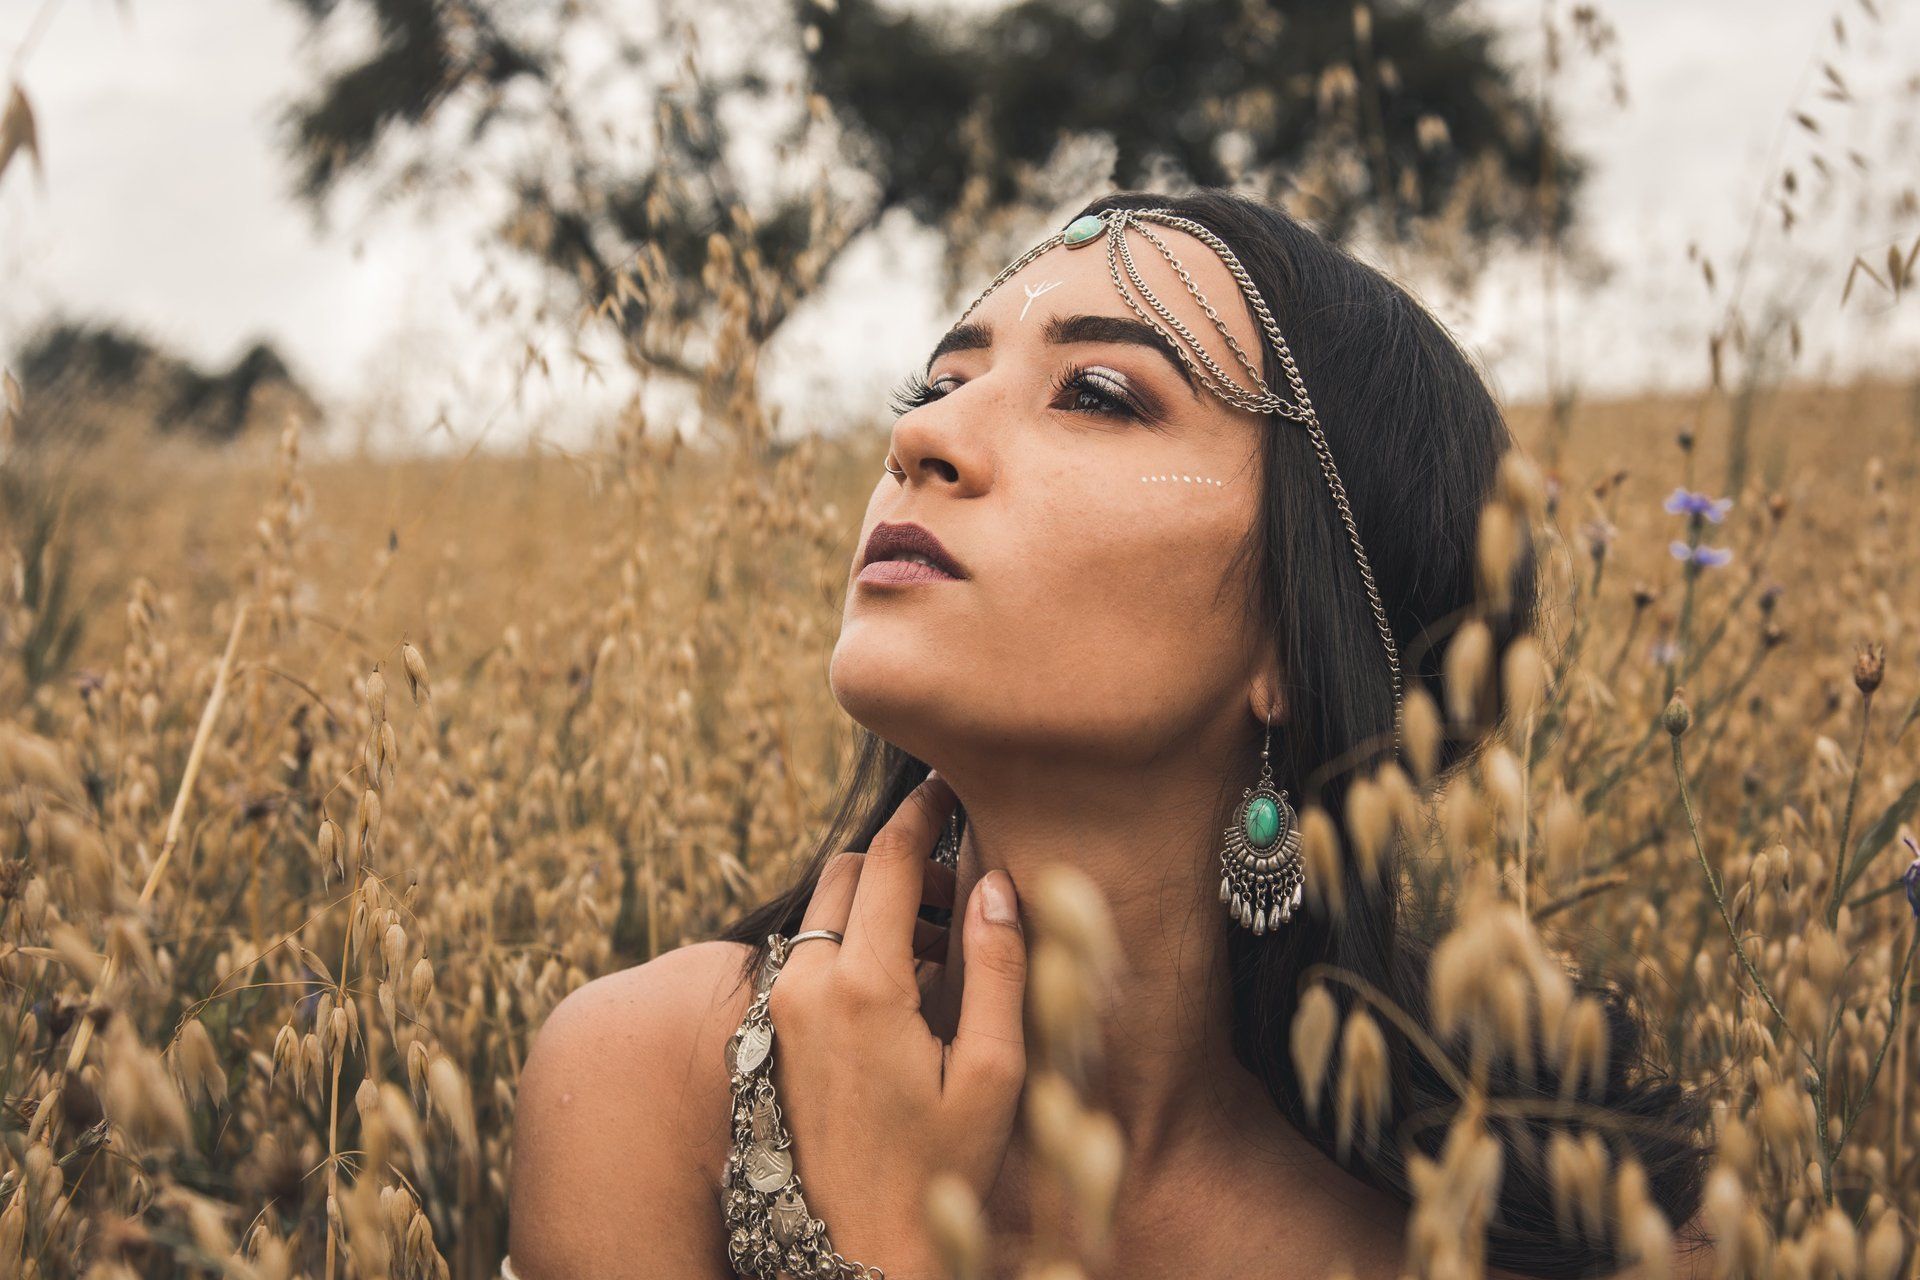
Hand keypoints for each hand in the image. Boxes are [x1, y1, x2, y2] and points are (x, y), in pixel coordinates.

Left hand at [766, 771, 1028, 1276]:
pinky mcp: (770, 1031)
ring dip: (874, 900)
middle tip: (959, 885)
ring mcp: (780, 1007)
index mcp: (864, 986)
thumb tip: (995, 882)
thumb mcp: (992, 1072)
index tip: (949, 787)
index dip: (922, 813)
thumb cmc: (941, 1169)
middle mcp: (807, 984)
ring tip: (937, 942)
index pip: (887, 858)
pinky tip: (900, 984)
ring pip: (823, 910)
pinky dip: (850, 941)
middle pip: (847, 871)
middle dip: (902, 859)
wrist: (858, 1247)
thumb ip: (997, 968)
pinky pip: (807, 952)